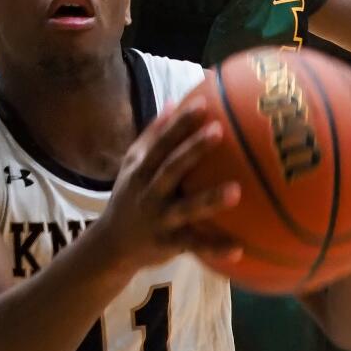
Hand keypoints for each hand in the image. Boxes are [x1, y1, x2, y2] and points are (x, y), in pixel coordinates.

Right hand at [98, 98, 240, 273]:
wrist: (111, 245)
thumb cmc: (130, 197)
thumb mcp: (133, 166)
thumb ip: (152, 136)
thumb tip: (173, 102)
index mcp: (141, 171)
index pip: (161, 142)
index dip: (179, 123)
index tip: (201, 103)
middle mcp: (148, 193)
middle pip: (171, 168)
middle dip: (193, 149)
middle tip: (218, 131)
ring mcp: (158, 219)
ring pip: (185, 209)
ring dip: (209, 200)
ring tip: (237, 191)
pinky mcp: (168, 245)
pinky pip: (194, 246)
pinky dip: (215, 248)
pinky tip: (240, 248)